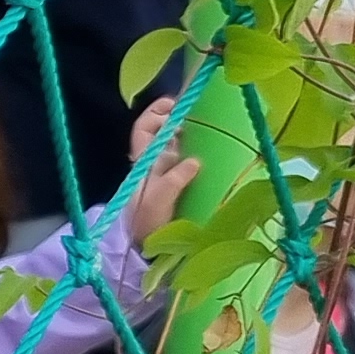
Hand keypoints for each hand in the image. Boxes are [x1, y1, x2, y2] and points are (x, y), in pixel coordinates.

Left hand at [124, 94, 199, 236]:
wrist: (150, 248)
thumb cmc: (148, 223)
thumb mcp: (157, 201)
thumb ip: (173, 180)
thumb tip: (194, 161)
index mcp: (142, 162)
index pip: (143, 129)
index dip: (155, 114)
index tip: (174, 105)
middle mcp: (153, 163)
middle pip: (162, 132)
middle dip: (177, 118)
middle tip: (197, 115)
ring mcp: (168, 173)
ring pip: (176, 144)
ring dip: (189, 133)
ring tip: (207, 128)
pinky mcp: (182, 183)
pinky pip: (189, 160)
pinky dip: (199, 151)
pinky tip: (212, 150)